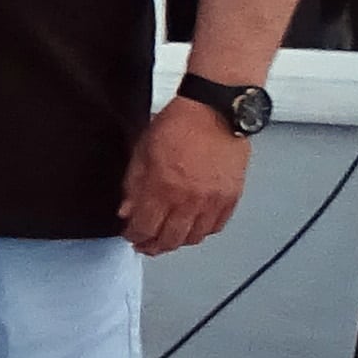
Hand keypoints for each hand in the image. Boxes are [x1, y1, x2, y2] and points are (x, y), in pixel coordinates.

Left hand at [119, 96, 250, 254]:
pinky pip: (215, 227)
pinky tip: (192, 228)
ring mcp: (212, 201)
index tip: (130, 234)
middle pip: (169, 239)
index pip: (144, 227)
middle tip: (145, 244)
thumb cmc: (179, 124)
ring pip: (193, 238)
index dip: (134, 235)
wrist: (215, 111)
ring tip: (167, 239)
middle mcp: (189, 200)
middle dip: (153, 246)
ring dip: (177, 242)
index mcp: (163, 188)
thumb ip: (133, 184)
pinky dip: (202, 232)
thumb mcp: (142, 151)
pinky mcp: (230, 198)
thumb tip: (127, 209)